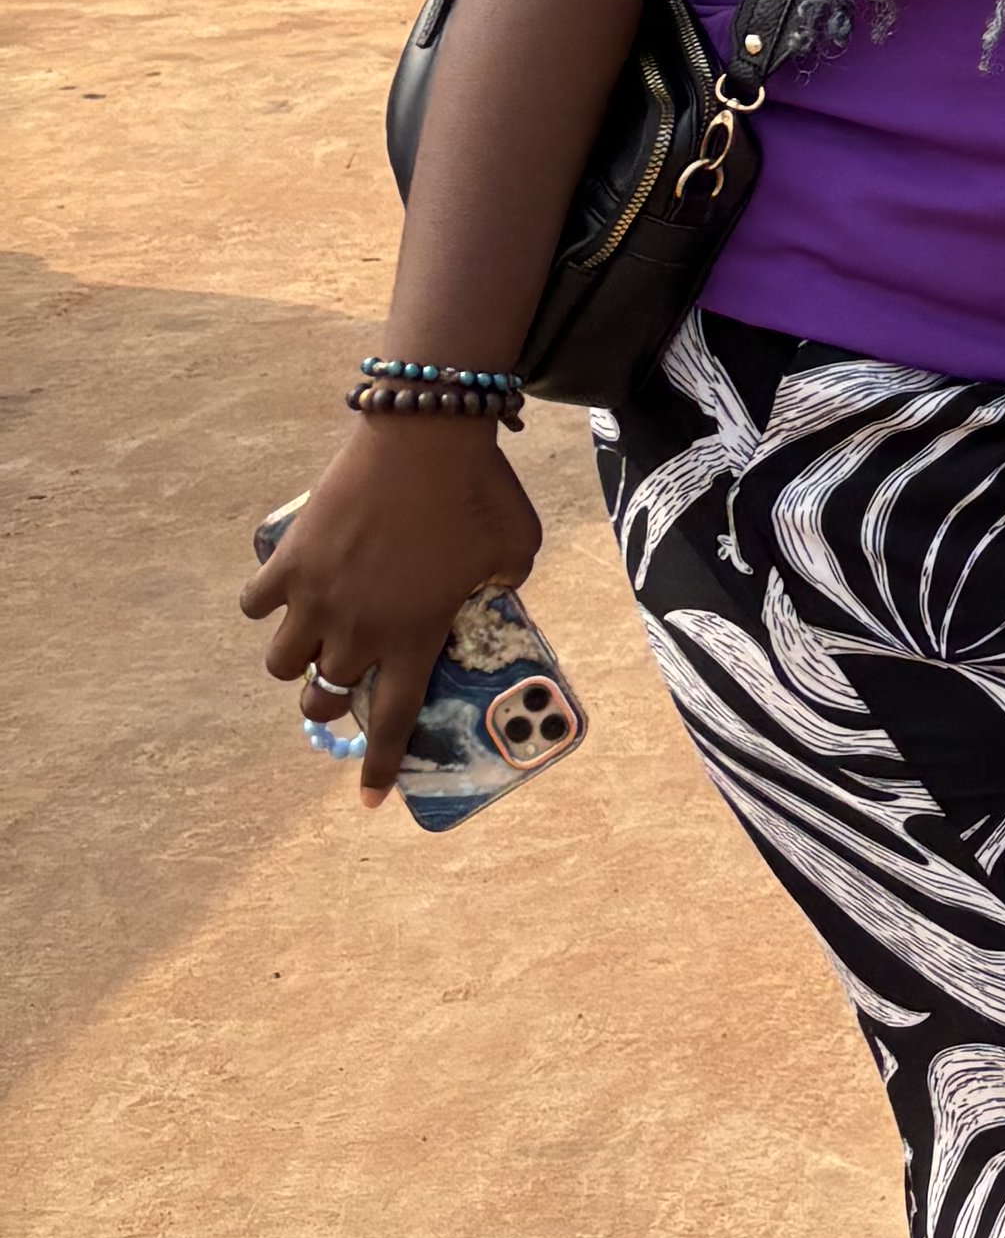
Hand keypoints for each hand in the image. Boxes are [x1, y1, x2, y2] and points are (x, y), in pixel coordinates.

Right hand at [241, 421, 540, 802]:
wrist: (426, 435)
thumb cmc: (480, 491)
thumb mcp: (514, 550)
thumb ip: (502, 584)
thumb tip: (490, 590)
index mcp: (414, 638)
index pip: (394, 723)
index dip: (380, 767)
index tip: (367, 801)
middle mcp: (358, 630)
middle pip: (321, 698)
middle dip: (328, 701)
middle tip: (338, 681)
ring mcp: (316, 598)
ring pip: (279, 662)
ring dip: (294, 659)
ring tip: (310, 639)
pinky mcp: (289, 560)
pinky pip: (256, 603)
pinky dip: (265, 602)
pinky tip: (284, 589)